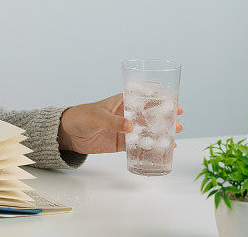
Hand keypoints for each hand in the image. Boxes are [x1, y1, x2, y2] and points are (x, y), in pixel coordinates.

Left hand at [57, 93, 183, 153]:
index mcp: (122, 101)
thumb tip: (131, 127)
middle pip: (150, 114)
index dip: (159, 98)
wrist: (68, 133)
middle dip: (166, 116)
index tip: (174, 102)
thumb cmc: (81, 116)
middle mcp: (127, 114)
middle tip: (179, 121)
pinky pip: (140, 144)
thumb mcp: (97, 117)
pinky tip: (164, 149)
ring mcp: (126, 129)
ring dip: (162, 131)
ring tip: (177, 134)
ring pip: (148, 129)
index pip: (143, 97)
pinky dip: (152, 146)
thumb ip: (113, 122)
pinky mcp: (122, 142)